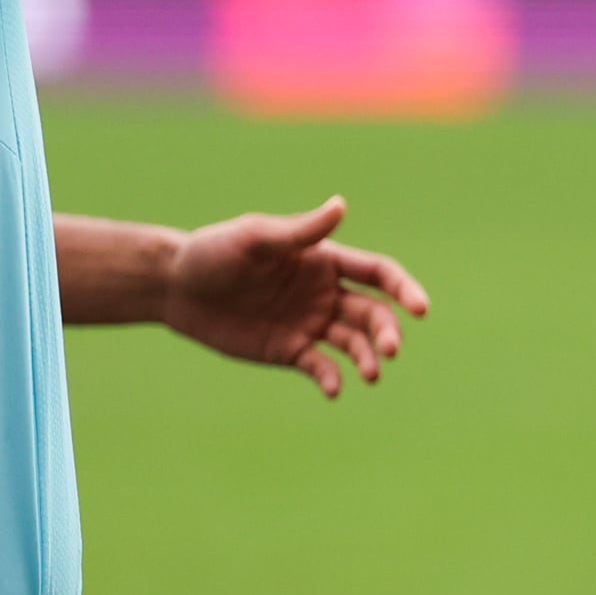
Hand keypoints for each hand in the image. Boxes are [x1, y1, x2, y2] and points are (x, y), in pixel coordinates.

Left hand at [164, 197, 430, 397]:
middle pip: (373, 313)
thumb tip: (340, 206)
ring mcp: (309, 324)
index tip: (420, 308)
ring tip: (369, 375)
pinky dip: (332, 378)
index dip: (404, 289)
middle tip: (389, 351)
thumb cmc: (214, 252)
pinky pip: (321, 366)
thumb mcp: (255, 238)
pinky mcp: (289, 351)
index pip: (378, 273)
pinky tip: (333, 389)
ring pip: (353, 343)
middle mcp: (325, 293)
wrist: (176, 288)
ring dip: (367, 358)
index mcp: (325, 261)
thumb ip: (299, 232)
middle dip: (387, 332)